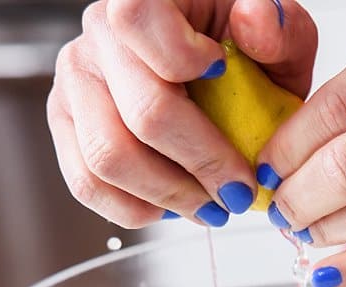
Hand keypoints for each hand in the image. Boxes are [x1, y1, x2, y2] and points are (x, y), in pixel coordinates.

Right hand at [48, 0, 316, 227]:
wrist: (211, 71)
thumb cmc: (242, 53)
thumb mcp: (276, 36)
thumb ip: (278, 28)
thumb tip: (255, 20)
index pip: (138, 19)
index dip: (181, 57)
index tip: (222, 75)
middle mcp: (98, 36)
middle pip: (140, 111)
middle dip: (201, 163)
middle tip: (238, 191)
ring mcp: (76, 82)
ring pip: (108, 157)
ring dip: (170, 195)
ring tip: (210, 207)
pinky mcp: (67, 125)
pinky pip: (87, 183)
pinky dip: (134, 208)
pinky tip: (171, 207)